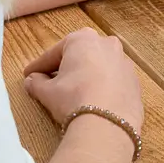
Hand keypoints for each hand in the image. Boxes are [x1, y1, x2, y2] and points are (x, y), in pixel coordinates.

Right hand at [23, 28, 143, 132]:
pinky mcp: (135, 82)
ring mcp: (124, 62)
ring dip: (85, 77)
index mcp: (83, 39)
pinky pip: (112, 82)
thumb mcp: (48, 92)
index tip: (28, 75)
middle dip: (65, 68)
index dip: (39, 66)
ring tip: (72, 94)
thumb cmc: (73, 98)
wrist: (108, 123)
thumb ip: (36, 83)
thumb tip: (31, 80)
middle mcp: (107, 44)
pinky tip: (93, 102)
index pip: (54, 53)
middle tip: (50, 82)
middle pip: (79, 56)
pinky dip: (102, 88)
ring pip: (98, 67)